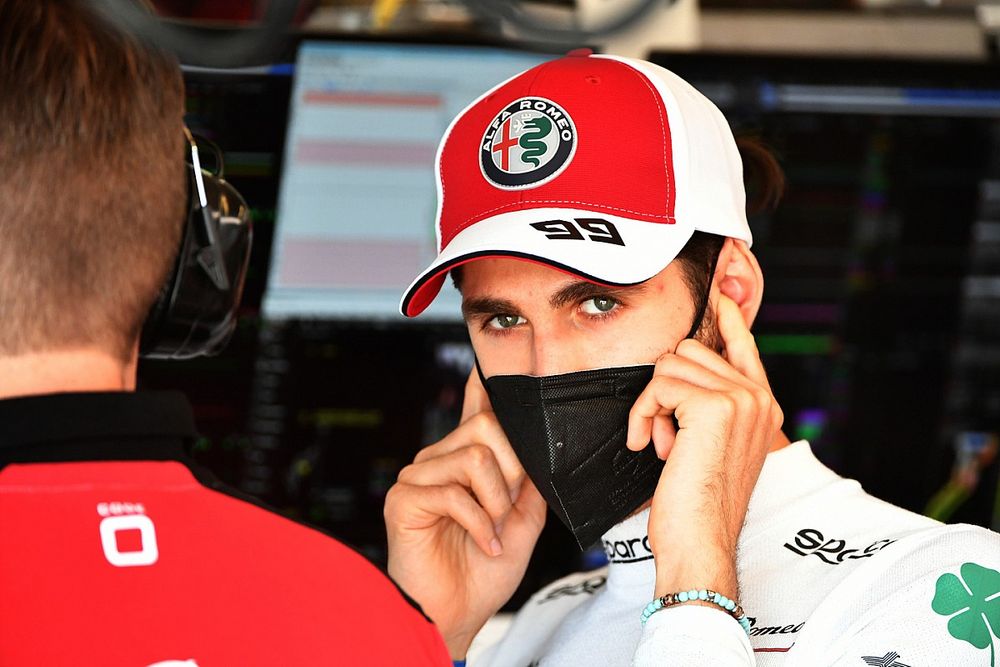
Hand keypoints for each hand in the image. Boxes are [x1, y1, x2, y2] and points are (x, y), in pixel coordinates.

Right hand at [385, 368, 547, 657]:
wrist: (459, 613)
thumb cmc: (484, 569)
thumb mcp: (522, 519)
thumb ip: (529, 479)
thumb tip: (540, 443)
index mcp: (465, 459)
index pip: (475, 409)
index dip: (482, 382)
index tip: (487, 358)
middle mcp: (439, 458)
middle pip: (487, 428)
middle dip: (512, 472)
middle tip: (506, 510)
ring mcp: (418, 475)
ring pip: (476, 457)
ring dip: (496, 501)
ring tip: (492, 527)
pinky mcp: (403, 498)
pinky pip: (454, 492)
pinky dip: (479, 523)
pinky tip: (481, 542)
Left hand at [625, 295, 783, 598]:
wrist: (700, 541)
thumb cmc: (697, 503)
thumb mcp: (710, 447)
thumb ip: (708, 408)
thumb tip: (681, 370)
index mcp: (763, 407)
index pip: (745, 347)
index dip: (729, 320)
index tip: (722, 297)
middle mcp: (758, 398)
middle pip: (690, 351)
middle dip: (664, 390)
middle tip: (667, 436)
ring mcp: (741, 399)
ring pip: (671, 363)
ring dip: (652, 403)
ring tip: (663, 443)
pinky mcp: (714, 406)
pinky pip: (659, 385)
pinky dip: (644, 413)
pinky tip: (653, 446)